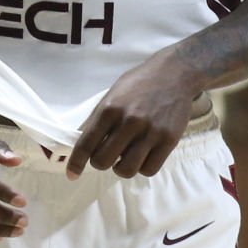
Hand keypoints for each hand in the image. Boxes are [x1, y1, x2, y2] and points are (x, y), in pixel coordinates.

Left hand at [65, 53, 200, 179]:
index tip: (72, 174)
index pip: (86, 144)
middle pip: (103, 161)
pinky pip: (149, 169)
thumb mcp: (112, 94)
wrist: (175, 72)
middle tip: (107, 155)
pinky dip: (142, 168)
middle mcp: (129, 121)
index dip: (76, 163)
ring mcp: (150, 132)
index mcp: (110, 109)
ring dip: (121, 167)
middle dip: (100, 162)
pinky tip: (143, 156)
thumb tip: (80, 142)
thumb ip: (98, 118)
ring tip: (126, 157)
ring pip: (126, 170)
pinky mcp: (169, 140)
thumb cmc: (140, 83)